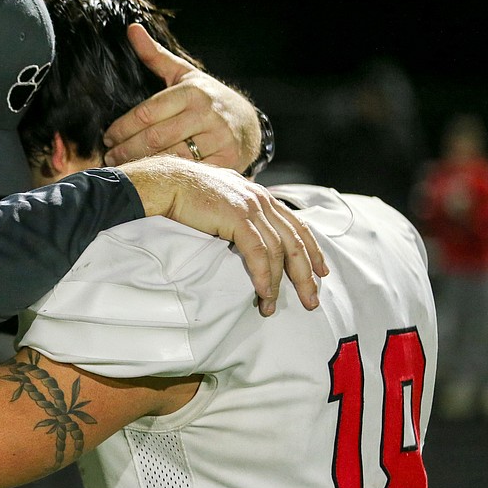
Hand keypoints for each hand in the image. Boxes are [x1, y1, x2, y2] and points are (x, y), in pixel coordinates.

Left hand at [102, 24, 258, 171]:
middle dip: (127, 149)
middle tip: (110, 156)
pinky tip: (153, 177)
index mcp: (192, 91)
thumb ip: (156, 56)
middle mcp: (207, 114)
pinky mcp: (227, 160)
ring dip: (144, 165)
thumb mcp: (184, 75)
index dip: (122, 128)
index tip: (107, 137)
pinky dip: (170, 176)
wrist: (248, 123)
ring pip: (171, 156)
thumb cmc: (207, 98)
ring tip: (125, 167)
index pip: (146, 113)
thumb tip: (132, 29)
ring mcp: (219, 138)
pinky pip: (191, 172)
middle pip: (155, 137)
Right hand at [119, 155, 327, 315]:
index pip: (296, 224)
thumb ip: (238, 211)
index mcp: (260, 195)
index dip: (312, 249)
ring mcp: (250, 207)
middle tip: (312, 300)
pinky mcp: (237, 217)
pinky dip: (263, 275)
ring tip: (273, 306)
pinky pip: (258, 252)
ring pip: (280, 249)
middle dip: (306, 273)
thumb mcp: (222, 200)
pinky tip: (264, 292)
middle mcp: (261, 199)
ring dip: (280, 282)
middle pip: (295, 240)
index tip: (321, 272)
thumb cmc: (186, 193)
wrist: (166, 182)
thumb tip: (245, 232)